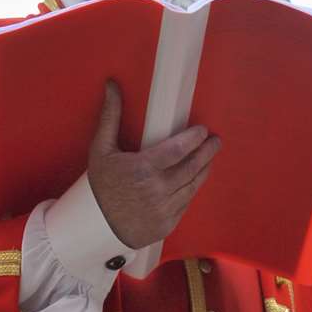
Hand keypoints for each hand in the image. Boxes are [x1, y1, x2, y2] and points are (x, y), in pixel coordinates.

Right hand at [87, 81, 220, 249]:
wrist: (95, 226)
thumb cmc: (99, 185)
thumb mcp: (100, 149)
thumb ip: (110, 117)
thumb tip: (112, 85)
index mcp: (143, 169)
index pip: (178, 150)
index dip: (194, 139)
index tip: (203, 131)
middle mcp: (157, 190)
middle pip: (192, 167)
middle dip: (207, 152)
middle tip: (215, 142)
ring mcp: (164, 210)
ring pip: (193, 186)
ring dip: (204, 170)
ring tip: (209, 159)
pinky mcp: (167, 224)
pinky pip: (186, 203)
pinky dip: (192, 189)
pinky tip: (194, 180)